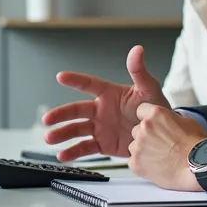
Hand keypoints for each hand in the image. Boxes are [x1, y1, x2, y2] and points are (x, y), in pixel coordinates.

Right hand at [40, 45, 170, 160]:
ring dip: (62, 134)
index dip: (76, 80)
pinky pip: (85, 148)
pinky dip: (73, 152)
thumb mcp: (148, 89)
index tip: (61, 77)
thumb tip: (137, 49)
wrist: (160, 134)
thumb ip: (139, 71)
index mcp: (109, 94)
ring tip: (49, 139)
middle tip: (47, 119)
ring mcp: (99, 128)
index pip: (89, 84)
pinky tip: (62, 156)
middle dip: (60, 114)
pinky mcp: (102, 144)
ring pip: (76, 130)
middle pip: (76, 110)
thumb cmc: (154, 107)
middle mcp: (100, 110)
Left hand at [128, 103, 206, 191]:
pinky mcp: (136, 163)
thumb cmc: (197, 145)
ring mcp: (138, 146)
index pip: (140, 110)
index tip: (153, 126)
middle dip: (146, 136)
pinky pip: (133, 161)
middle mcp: (144, 128)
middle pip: (136, 129)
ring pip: (134, 146)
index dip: (148, 119)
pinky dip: (142, 164)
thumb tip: (166, 119)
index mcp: (155, 114)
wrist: (199, 166)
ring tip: (161, 156)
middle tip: (161, 144)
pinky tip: (157, 165)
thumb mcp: (186, 121)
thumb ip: (169, 118)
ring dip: (143, 150)